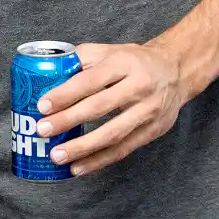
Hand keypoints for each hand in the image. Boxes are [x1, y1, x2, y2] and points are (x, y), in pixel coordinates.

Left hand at [34, 41, 186, 176]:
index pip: (90, 80)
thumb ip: (81, 59)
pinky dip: (99, 160)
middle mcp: (138, 87)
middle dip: (68, 120)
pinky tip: (79, 167)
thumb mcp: (109, 51)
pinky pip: (123, 149)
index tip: (43, 105)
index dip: (65, 94)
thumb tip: (50, 74)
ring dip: (82, 147)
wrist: (176, 71)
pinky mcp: (153, 131)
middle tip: (43, 130)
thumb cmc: (133, 60)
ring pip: (112, 133)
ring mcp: (148, 111)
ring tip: (58, 156)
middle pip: (99, 107)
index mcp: (122, 64)